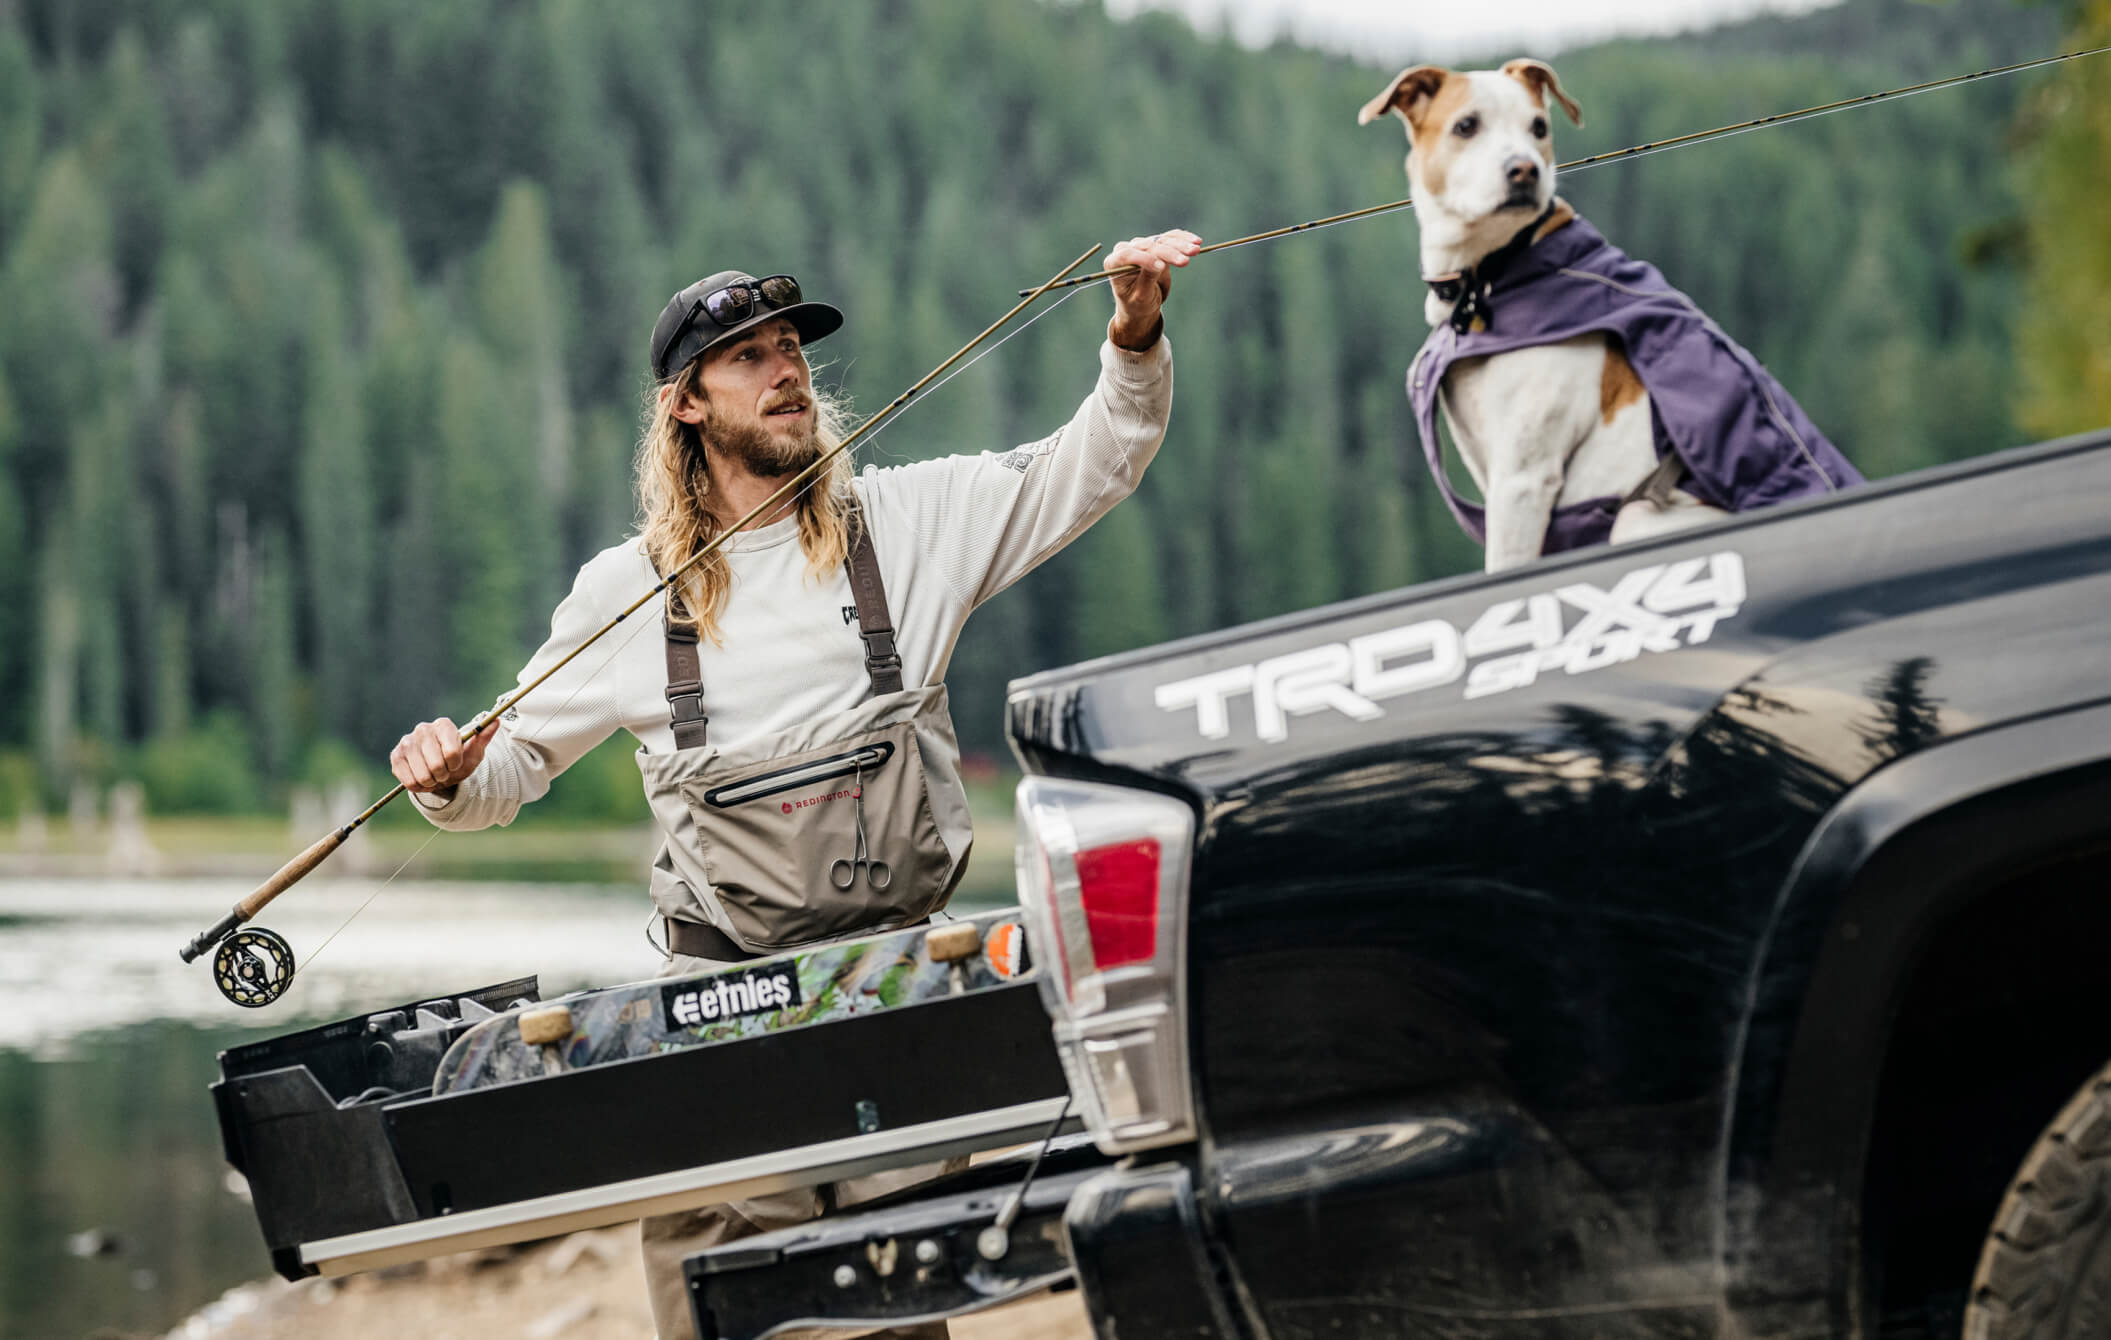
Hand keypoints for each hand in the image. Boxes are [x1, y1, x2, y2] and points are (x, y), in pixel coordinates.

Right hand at [390, 716, 500, 795]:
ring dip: (432, 781)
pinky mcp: (395, 756)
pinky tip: (421, 777)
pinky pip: (409, 781)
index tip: (455, 763)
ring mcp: (406, 742)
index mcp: (444, 725)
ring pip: (423, 775)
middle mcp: (423, 729)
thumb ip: (483, 736)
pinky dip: (419, 786)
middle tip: (444, 772)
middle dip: (444, 774)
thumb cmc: (458, 760)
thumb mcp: (474, 751)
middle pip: (437, 765)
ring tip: (433, 775)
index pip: (452, 752)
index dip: (456, 764)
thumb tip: (496, 720)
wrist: (440, 771)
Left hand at [1106, 229, 1199, 349]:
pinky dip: (1183, 239)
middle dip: (1169, 252)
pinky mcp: (1156, 245)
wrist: (1142, 304)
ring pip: (1162, 241)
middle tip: (1186, 261)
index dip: (1145, 259)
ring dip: (1180, 245)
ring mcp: (1141, 245)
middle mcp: (1126, 250)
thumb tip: (1160, 264)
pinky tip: (1196, 241)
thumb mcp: (1140, 297)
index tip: (1161, 267)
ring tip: (1195, 250)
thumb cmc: (1136, 305)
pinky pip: (1170, 238)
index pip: (1127, 255)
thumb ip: (1147, 280)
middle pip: (1148, 246)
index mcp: (1114, 263)